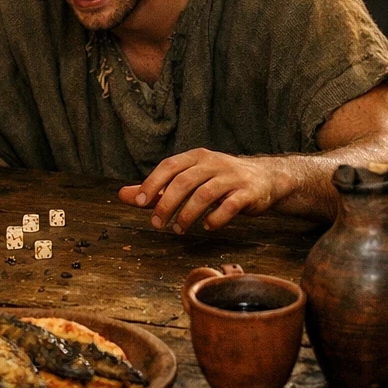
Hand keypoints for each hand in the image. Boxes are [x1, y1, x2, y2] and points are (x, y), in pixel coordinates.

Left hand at [116, 149, 279, 232]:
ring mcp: (232, 177)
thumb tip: (122, 195)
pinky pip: (231, 206)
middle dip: (167, 203)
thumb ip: (157, 188)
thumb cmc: (220, 180)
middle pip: (185, 181)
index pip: (169, 166)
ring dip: (188, 215)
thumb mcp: (189, 178)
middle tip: (158, 224)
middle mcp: (213, 163)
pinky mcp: (248, 193)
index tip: (141, 203)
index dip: (153, 183)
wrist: (266, 178)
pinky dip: (216, 218)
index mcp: (196, 157)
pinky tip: (208, 226)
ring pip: (205, 194)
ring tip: (179, 229)